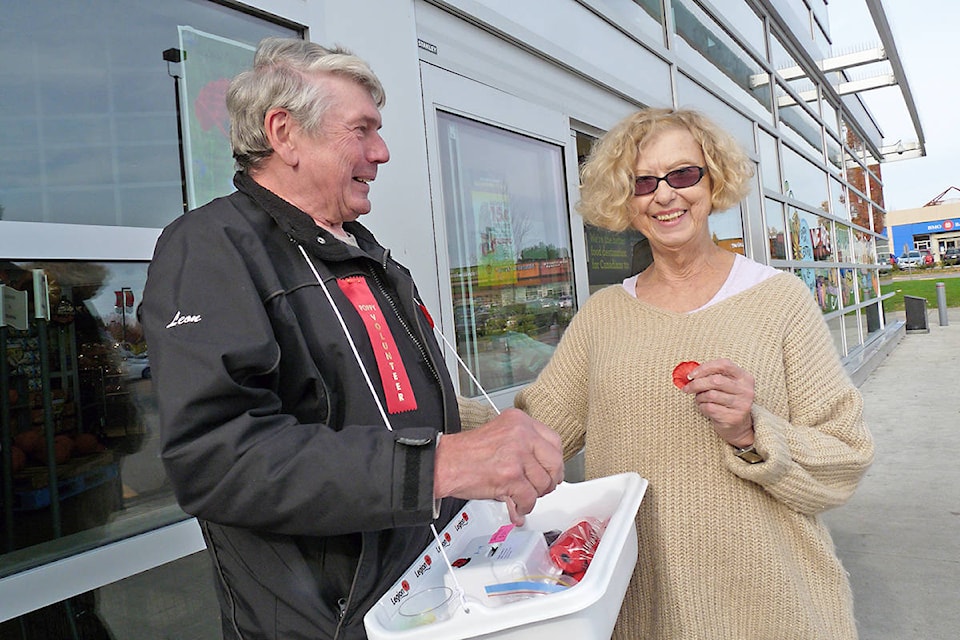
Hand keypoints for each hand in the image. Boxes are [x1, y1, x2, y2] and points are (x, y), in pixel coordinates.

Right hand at [434, 408, 563, 524]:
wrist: (444, 463)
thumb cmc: (466, 453)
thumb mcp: (500, 435)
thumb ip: (523, 447)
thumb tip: (544, 468)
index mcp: (519, 421)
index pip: (554, 440)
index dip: (554, 460)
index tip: (551, 469)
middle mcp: (521, 434)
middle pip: (554, 462)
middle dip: (550, 480)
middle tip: (542, 488)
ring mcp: (516, 455)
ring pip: (543, 483)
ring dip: (534, 496)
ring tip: (523, 498)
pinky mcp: (510, 476)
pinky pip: (529, 498)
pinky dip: (524, 507)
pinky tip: (517, 506)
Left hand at [681, 358, 754, 446]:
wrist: (738, 426)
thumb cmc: (726, 401)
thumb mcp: (725, 385)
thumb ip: (711, 376)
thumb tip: (690, 375)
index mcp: (744, 377)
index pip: (724, 364)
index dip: (705, 367)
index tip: (691, 375)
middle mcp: (746, 390)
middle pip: (715, 380)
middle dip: (696, 384)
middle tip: (687, 388)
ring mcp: (742, 404)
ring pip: (710, 395)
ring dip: (699, 397)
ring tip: (700, 399)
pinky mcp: (734, 417)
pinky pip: (709, 408)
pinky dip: (702, 407)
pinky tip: (704, 408)